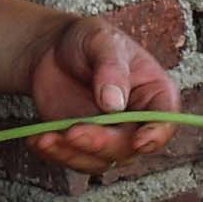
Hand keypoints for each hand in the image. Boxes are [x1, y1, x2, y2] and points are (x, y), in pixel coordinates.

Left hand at [18, 15, 180, 170]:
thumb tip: (114, 104)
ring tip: (45, 137)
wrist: (53, 51)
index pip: (165, 120)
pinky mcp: (83, 145)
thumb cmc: (87, 40)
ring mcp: (110, 136)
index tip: (139, 141)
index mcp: (154, 94)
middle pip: (129, 147)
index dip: (156, 135)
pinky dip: (55, 155)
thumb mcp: (101, 40)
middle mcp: (137, 122)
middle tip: (72, 132)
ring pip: (100, 161)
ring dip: (73, 154)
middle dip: (101, 144)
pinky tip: (37, 139)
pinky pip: (73, 160)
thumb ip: (111, 68)